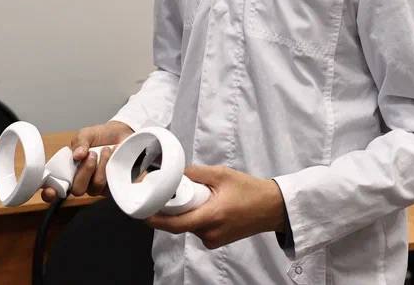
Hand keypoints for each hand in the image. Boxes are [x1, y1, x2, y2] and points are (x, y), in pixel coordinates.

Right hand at [41, 120, 132, 202]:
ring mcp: (96, 186)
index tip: (51, 189)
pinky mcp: (111, 187)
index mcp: (69, 170)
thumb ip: (79, 142)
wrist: (120, 133)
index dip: (50, 192)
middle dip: (85, 171)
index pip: (56, 187)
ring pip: (95, 187)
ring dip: (100, 166)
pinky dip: (110, 166)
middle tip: (92, 154)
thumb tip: (77, 155)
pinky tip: (114, 154)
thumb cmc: (99, 136)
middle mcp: (81, 181)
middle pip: (77, 190)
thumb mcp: (86, 134)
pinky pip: (109, 185)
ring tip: (105, 149)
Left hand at [147, 164, 286, 249]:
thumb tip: (175, 172)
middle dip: (171, 210)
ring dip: (186, 212)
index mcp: (211, 217)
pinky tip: (205, 204)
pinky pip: (198, 228)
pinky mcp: (217, 241)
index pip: (174, 224)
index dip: (155, 219)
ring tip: (195, 194)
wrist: (272, 207)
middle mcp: (209, 233)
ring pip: (189, 226)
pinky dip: (196, 216)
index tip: (141, 212)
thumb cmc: (250, 190)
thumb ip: (196, 173)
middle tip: (166, 193)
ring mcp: (213, 240)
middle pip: (179, 224)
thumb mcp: (222, 174)